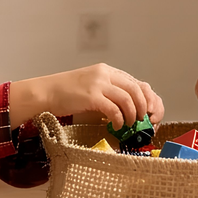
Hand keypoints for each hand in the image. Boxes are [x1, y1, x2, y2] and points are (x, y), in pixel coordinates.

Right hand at [9, 64, 163, 129]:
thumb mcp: (92, 86)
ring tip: (130, 125)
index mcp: (108, 71)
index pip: (138, 83)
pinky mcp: (91, 96)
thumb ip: (110, 91)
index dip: (149, 99)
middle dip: (145, 108)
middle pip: (137, 90)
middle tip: (144, 122)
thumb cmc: (67, 93)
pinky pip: (113, 109)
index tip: (151, 113)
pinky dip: (119, 119)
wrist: (45, 92)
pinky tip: (117, 126)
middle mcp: (105, 74)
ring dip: (133, 115)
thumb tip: (131, 108)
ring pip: (128, 99)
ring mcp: (98, 84)